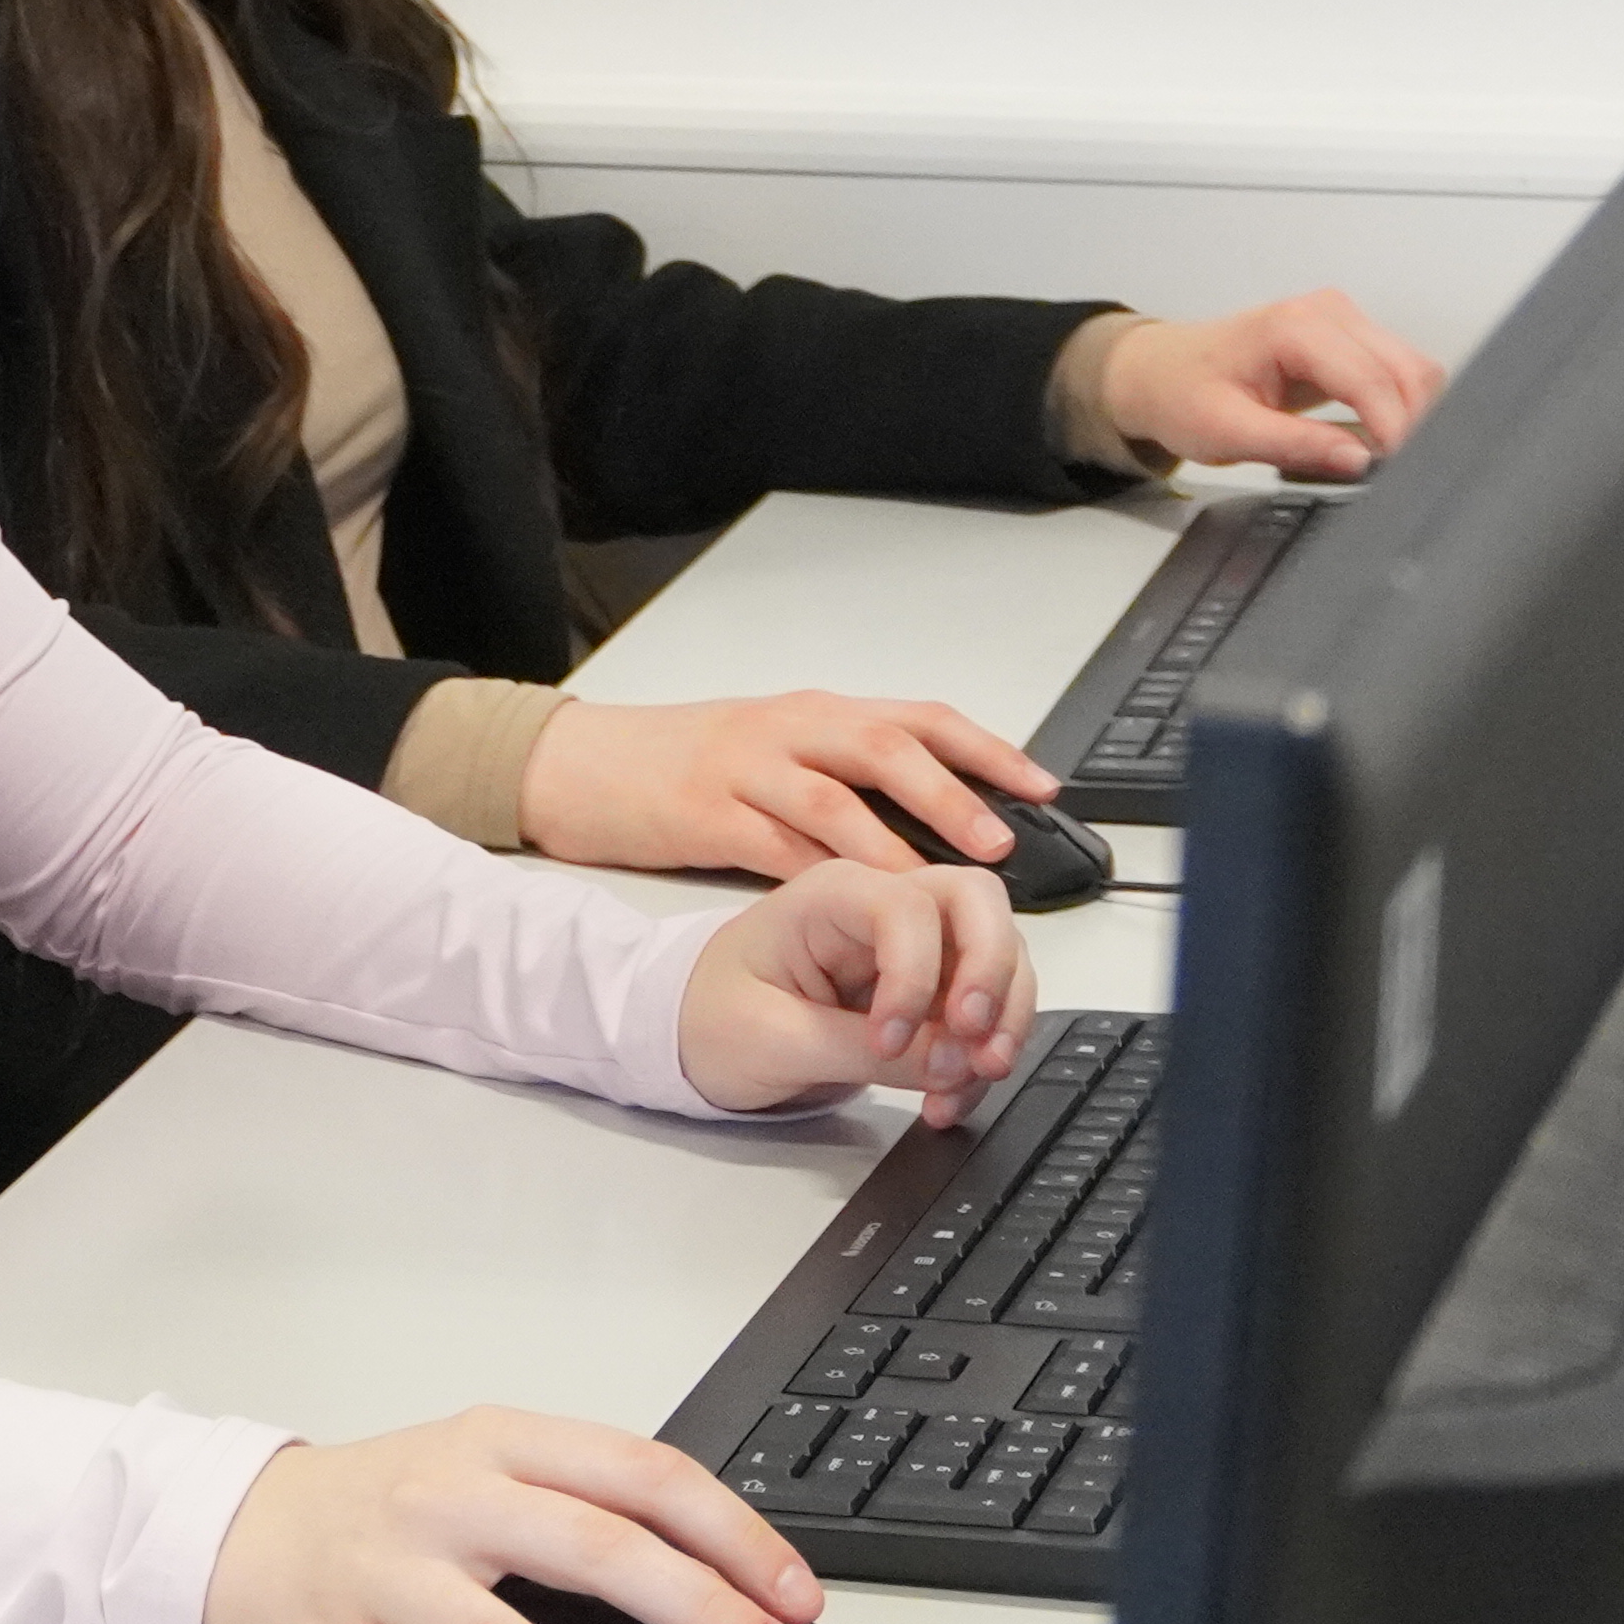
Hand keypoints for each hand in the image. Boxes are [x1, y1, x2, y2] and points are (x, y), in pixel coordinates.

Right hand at [201, 1408, 825, 1623]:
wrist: (233, 1533)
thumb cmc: (377, 1509)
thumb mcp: (480, 1471)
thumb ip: (579, 1512)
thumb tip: (716, 1594)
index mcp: (500, 1443)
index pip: (641, 1474)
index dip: (731, 1536)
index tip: (792, 1596)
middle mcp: (449, 1498)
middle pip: (595, 1548)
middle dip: (700, 1610)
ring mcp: (393, 1574)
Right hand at [518, 688, 1053, 878]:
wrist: (580, 764)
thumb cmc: (680, 765)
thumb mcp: (774, 754)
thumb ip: (845, 777)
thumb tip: (936, 823)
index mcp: (816, 714)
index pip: (920, 719)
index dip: (989, 751)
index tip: (1043, 786)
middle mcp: (789, 731)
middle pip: (887, 748)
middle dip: (951, 795)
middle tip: (996, 843)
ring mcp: (744, 769)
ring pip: (834, 798)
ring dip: (891, 844)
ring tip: (930, 886)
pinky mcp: (703, 814)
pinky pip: (772, 846)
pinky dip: (818, 878)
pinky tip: (848, 909)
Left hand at [677, 860, 1030, 1126]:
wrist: (690, 1037)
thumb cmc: (711, 1018)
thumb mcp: (772, 1040)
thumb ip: (860, 1052)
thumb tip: (950, 1063)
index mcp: (829, 896)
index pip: (909, 907)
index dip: (917, 975)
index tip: (889, 1041)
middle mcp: (881, 906)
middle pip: (978, 906)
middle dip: (993, 974)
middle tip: (976, 1042)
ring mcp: (912, 944)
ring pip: (997, 956)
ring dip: (1000, 1021)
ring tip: (967, 1080)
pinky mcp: (925, 987)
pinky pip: (981, 1007)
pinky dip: (979, 1052)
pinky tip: (950, 1093)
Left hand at [1058, 291, 1445, 482]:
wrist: (1159, 372)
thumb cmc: (1182, 394)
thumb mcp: (1229, 433)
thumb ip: (1298, 446)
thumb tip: (1358, 460)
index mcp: (1293, 328)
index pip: (1370, 379)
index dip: (1393, 429)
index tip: (1398, 469)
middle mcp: (1326, 312)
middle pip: (1405, 368)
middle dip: (1411, 422)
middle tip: (1399, 472)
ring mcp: (1340, 320)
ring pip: (1409, 368)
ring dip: (1409, 413)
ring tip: (1387, 459)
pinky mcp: (1347, 338)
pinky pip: (1393, 371)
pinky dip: (1396, 406)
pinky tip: (1378, 439)